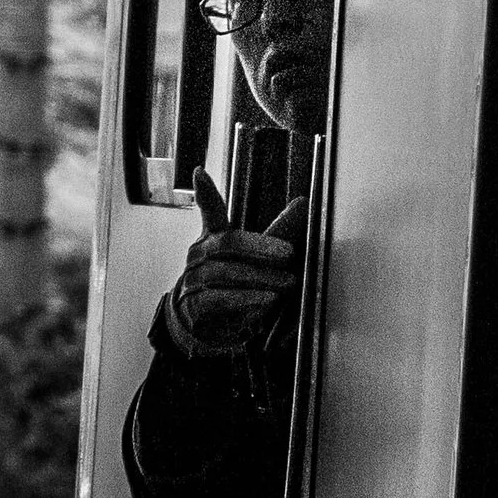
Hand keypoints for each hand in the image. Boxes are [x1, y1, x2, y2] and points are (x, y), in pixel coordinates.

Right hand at [165, 174, 306, 358]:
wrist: (202, 323)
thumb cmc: (231, 284)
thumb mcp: (255, 257)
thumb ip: (278, 231)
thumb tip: (304, 202)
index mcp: (213, 237)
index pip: (210, 212)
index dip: (205, 193)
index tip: (199, 173)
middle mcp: (200, 255)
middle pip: (228, 243)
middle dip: (261, 248)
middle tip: (290, 254)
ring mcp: (193, 280)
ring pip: (225, 273)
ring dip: (260, 278)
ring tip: (287, 283)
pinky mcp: (194, 306)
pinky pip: (218, 300)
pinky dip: (245, 300)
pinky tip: (266, 301)